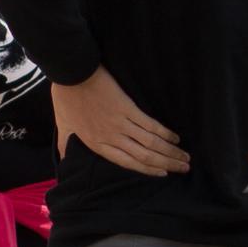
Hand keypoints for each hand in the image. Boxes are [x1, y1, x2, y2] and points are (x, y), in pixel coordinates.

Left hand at [55, 70, 187, 176]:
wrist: (71, 73)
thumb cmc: (66, 96)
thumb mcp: (63, 124)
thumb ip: (66, 144)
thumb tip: (62, 161)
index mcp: (97, 144)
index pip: (127, 163)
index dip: (147, 170)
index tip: (163, 173)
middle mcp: (111, 138)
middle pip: (143, 156)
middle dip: (166, 164)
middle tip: (184, 168)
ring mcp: (120, 124)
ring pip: (151, 144)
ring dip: (170, 152)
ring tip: (185, 157)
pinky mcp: (127, 108)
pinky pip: (150, 126)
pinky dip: (165, 133)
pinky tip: (175, 138)